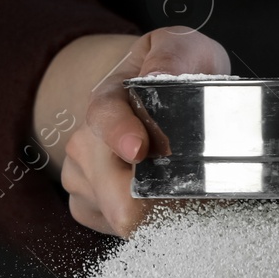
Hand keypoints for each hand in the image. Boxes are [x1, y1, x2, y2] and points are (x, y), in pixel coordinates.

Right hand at [33, 26, 230, 236]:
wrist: (147, 96)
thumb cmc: (170, 75)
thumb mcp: (180, 48)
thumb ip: (172, 55)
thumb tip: (158, 75)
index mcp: (108, 99)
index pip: (104, 118)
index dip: (120, 135)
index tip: (139, 149)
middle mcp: (85, 141)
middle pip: (109, 187)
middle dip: (157, 198)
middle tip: (197, 192)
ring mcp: (81, 177)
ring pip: (118, 214)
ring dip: (158, 210)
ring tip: (182, 188)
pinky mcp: (87, 207)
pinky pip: (118, 229)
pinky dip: (150, 222)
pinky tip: (165, 202)